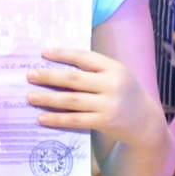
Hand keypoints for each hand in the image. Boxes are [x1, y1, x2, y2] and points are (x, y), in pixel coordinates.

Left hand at [26, 49, 157, 145]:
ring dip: (48, 99)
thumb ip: (93, 70)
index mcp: (114, 67)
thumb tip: (56, 66)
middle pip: (74, 79)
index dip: (63, 54)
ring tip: (30, 97)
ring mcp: (109, 104)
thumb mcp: (115, 75)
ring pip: (72, 100)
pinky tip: (42, 117)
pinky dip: (57, 119)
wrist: (145, 121)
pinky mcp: (104, 122)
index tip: (43, 53)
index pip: (84, 57)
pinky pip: (75, 120)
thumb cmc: (124, 93)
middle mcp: (112, 84)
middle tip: (29, 76)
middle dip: (49, 77)